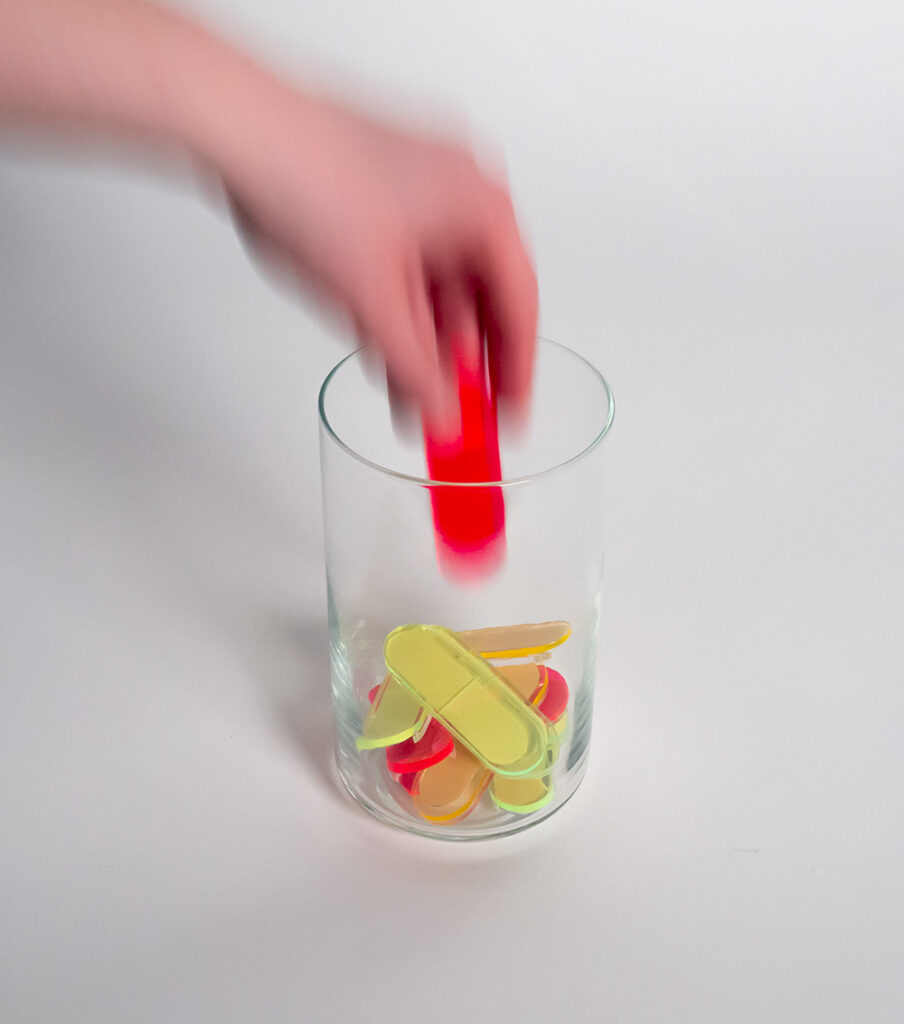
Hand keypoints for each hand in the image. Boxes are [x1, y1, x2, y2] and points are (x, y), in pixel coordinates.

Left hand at [216, 88, 537, 423]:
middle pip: (482, 293)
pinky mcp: (383, 190)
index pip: (519, 302)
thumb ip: (414, 369)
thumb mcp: (373, 300)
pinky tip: (388, 352)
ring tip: (414, 395)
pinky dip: (403, 311)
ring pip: (440, 283)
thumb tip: (439, 410)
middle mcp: (461, 187)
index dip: (516, 367)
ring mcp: (422, 185)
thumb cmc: (308, 177)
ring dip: (429, 342)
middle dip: (466, 360)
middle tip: (464, 409)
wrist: (237, 127)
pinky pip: (410, 264)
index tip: (510, 409)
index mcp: (482, 203)